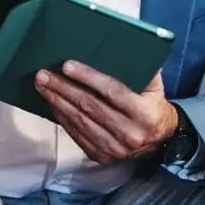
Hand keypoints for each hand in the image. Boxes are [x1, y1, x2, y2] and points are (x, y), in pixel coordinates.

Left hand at [34, 61, 176, 164]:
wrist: (161, 140)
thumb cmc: (153, 106)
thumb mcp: (155, 86)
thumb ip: (141, 68)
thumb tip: (117, 47)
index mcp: (145, 114)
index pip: (111, 91)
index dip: (88, 78)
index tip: (67, 66)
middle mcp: (130, 134)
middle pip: (90, 107)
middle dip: (63, 88)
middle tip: (44, 75)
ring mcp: (115, 149)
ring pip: (79, 121)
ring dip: (57, 102)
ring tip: (42, 86)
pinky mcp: (102, 157)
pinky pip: (76, 135)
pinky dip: (62, 117)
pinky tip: (52, 104)